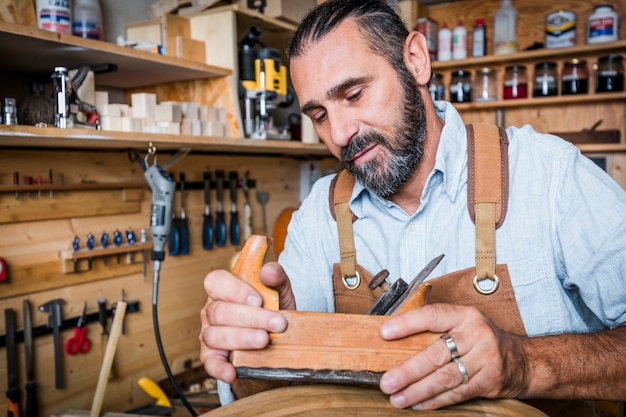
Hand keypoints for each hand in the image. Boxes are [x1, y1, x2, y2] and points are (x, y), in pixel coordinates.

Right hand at [198, 262, 295, 383]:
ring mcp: (210, 334)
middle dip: (251, 318)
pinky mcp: (213, 357)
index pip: (216, 281)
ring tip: (264, 341)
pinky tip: (232, 371)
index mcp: (224, 289)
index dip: (235, 290)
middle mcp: (213, 310)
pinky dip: (219, 368)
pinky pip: (210, 363)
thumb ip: (277, 277)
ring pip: (215, 335)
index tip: (258, 299)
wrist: (277, 341)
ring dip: (242, 338)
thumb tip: (267, 271)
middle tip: (277, 323)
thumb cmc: (273, 311)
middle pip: (220, 311)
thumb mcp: (280, 292)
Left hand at [378, 303, 528, 409]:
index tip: (384, 334)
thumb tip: (395, 340)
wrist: (523, 360)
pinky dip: (435, 400)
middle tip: (387, 381)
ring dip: (418, 390)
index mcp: (464, 316)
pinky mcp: (489, 381)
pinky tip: (418, 404)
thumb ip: (436, 328)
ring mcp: (484, 359)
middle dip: (407, 371)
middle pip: (435, 354)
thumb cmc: (483, 340)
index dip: (407, 324)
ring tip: (397, 398)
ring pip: (445, 378)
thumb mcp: (464, 323)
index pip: (431, 316)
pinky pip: (457, 393)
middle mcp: (476, 335)